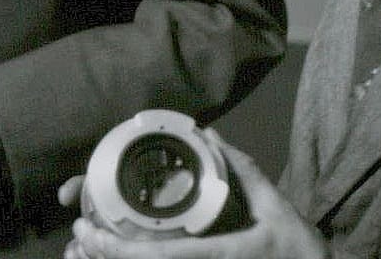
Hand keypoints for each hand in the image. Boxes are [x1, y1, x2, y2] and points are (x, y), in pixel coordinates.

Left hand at [64, 130, 326, 258]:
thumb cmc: (300, 251)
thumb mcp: (277, 208)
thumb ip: (243, 171)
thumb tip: (210, 134)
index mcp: (221, 256)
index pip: (158, 258)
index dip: (116, 250)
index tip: (87, 232)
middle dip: (104, 258)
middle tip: (80, 237)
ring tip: (91, 248)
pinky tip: (121, 257)